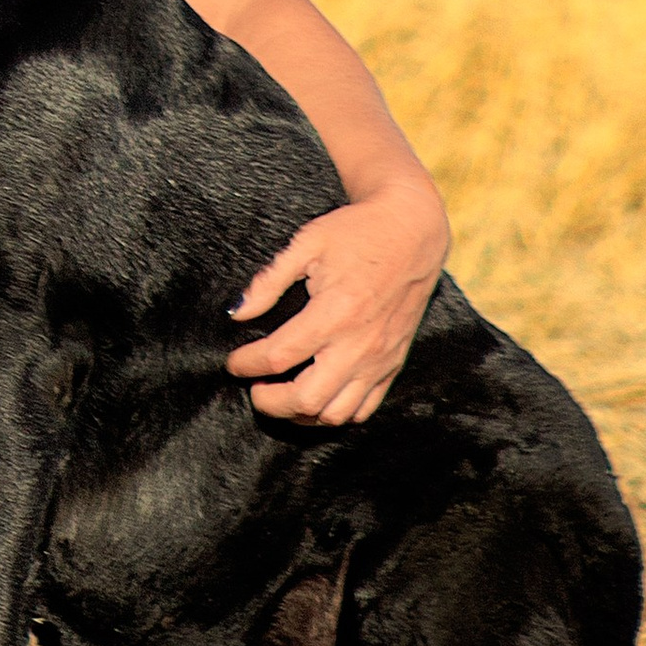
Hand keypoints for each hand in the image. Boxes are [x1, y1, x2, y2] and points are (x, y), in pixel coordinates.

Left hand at [226, 180, 449, 426]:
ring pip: (335, 414)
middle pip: (305, 399)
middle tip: (254, 388)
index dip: (246, 364)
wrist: (412, 232)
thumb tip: (237, 312)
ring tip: (282, 396)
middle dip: (269, 401)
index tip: (233, 363)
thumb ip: (269, 280)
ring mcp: (379, 360)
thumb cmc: (358, 233)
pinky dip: (336, 413)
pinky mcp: (393, 364)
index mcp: (334, 312)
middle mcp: (359, 344)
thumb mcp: (307, 242)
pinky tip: (317, 397)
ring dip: (301, 413)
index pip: (278, 356)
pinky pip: (364, 409)